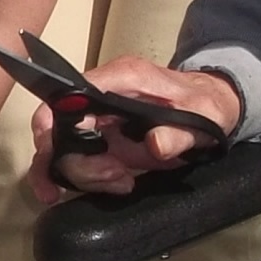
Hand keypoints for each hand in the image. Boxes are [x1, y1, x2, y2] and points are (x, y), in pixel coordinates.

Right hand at [25, 58, 242, 201]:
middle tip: (112, 176)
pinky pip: (78, 161)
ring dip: (86, 175)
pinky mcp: (100, 138)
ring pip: (63, 151)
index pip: (69, 94)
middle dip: (77, 162)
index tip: (51, 150)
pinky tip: (116, 182)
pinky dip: (89, 179)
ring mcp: (98, 117)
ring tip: (121, 180)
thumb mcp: (203, 117)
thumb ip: (179, 133)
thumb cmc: (204, 103)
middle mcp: (101, 95)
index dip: (50, 121)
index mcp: (121, 79)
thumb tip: (155, 145)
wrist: (209, 106)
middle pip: (58, 129)